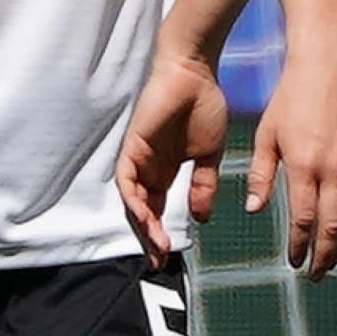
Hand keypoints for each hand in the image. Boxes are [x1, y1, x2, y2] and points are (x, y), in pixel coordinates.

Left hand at [117, 49, 230, 270]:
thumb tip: (202, 216)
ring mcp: (140, 157)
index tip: (167, 256)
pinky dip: (134, 200)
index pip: (158, 209)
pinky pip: (128, 179)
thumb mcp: (208, 156)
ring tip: (155, 245)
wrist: (195, 74)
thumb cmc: (203, 106)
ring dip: (142, 225)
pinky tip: (146, 216)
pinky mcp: (133, 145)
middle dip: (148, 237)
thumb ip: (203, 186)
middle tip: (157, 260)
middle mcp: (150, 168)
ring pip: (133, 200)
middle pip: (143, 211)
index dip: (160, 233)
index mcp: (166, 171)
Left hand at [245, 60, 336, 281]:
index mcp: (304, 165)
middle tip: (315, 274)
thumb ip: (262, 176)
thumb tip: (255, 210)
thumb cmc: (290, 100)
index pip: (304, 218)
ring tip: (332, 259)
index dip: (299, 245)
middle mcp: (333, 169)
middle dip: (324, 254)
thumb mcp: (266, 136)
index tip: (293, 261)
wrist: (325, 69)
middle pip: (333, 225)